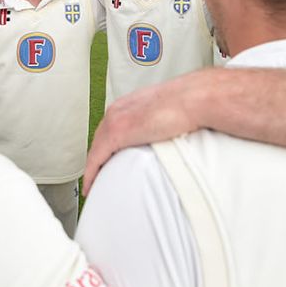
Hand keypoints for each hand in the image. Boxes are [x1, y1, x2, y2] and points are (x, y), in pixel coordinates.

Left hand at [84, 72, 205, 191]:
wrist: (195, 100)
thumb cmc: (191, 105)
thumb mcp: (169, 113)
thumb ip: (161, 123)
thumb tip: (169, 136)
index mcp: (130, 103)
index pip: (110, 129)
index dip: (105, 147)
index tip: (105, 162)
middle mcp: (118, 110)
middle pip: (99, 140)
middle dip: (96, 159)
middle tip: (98, 177)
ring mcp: (115, 120)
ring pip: (95, 150)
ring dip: (94, 168)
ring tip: (94, 185)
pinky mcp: (116, 133)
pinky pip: (96, 159)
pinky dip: (92, 174)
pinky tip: (91, 186)